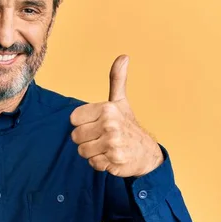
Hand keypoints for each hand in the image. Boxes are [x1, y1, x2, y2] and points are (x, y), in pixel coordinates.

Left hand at [70, 55, 163, 177]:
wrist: (147, 153)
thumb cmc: (128, 126)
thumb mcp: (120, 101)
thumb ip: (117, 80)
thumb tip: (123, 56)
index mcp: (107, 109)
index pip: (73, 119)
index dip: (83, 124)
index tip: (96, 124)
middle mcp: (110, 124)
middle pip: (75, 137)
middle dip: (86, 140)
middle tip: (102, 138)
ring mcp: (112, 143)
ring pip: (82, 151)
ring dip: (93, 152)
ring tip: (106, 147)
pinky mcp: (114, 160)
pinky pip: (92, 164)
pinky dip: (100, 163)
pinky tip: (111, 157)